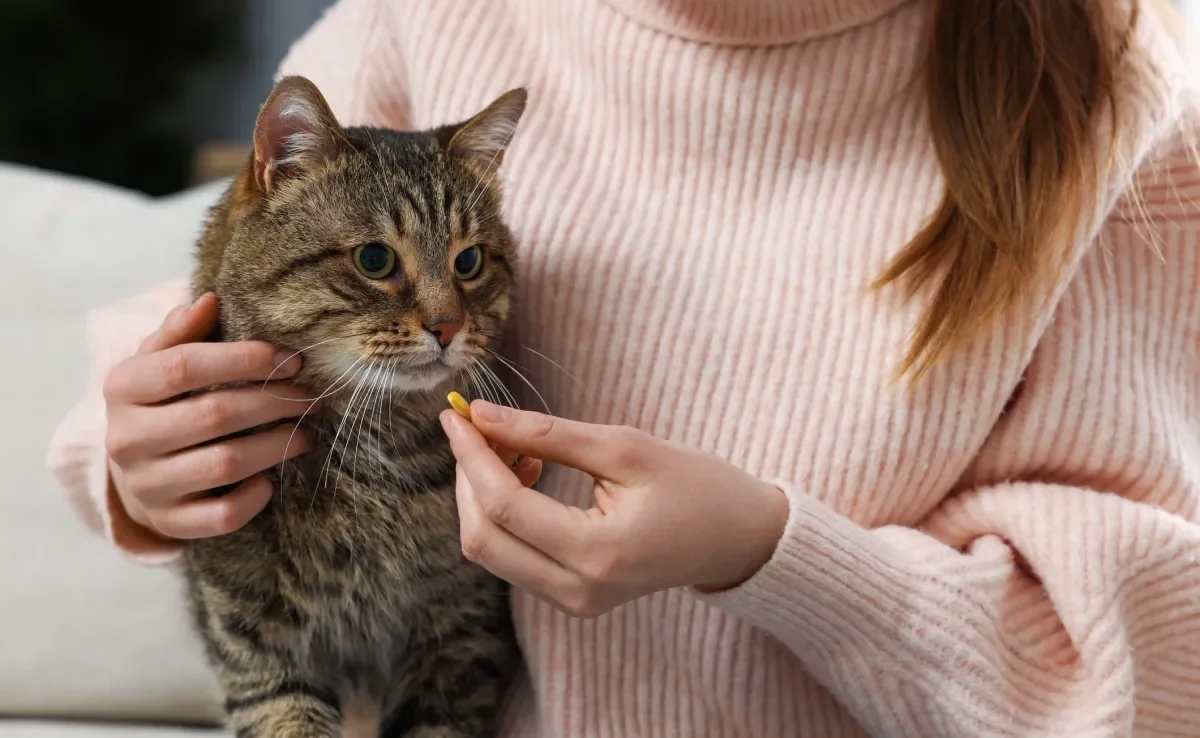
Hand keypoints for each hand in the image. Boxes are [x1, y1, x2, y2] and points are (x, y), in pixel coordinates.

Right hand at [103, 293, 316, 539]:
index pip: (184, 366)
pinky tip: (271, 476)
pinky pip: (224, 514)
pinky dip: (256, 495)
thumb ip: (182, 331)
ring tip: (305, 431)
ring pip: (226, 464)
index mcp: (123, 387)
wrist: (135, 471)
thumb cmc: (162, 402)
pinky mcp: (170, 522)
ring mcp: (147, 486)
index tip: (291, 359)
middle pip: (214, 415)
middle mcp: (126, 439)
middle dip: (274, 401)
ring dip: (277, 444)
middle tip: (310, 395)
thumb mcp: (160, 361)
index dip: (245, 359)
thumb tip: (209, 299)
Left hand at [440, 401, 789, 616]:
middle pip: (483, 539)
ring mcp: (574, 603)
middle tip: (481, 427)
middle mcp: (578, 591)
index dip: (472, 456)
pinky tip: (530, 472)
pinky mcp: (572, 598)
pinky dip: (505, 513)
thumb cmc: (697, 486)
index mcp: (597, 554)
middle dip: (470, 477)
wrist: (739, 539)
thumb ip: (548, 433)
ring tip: (518, 446)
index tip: (456, 414)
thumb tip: (481, 417)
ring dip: (485, 495)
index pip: (505, 507)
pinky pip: (513, 557)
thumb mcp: (625, 447)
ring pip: (491, 551)